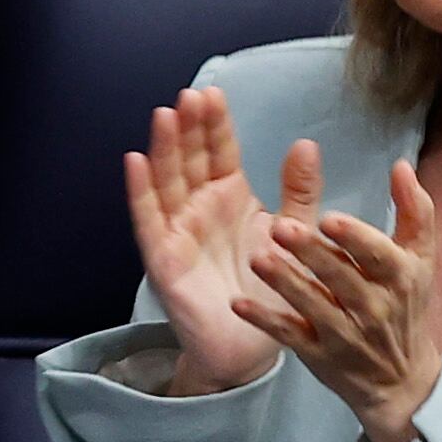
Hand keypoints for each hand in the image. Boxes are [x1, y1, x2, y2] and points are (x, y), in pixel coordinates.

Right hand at [120, 88, 310, 397]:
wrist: (253, 347)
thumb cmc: (273, 287)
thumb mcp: (294, 233)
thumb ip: (300, 192)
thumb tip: (306, 143)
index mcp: (230, 196)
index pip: (219, 151)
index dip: (215, 124)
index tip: (214, 93)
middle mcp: (200, 207)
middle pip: (189, 158)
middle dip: (188, 127)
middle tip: (190, 96)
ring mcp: (178, 230)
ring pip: (166, 181)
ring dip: (162, 148)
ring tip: (165, 115)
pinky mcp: (163, 258)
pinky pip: (148, 220)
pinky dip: (140, 191)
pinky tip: (135, 162)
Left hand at [245, 157, 441, 441]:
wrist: (400, 378)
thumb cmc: (406, 303)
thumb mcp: (420, 258)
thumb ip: (415, 209)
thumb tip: (400, 165)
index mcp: (400, 277)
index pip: (378, 255)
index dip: (355, 238)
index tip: (327, 217)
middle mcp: (374, 308)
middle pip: (341, 278)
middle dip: (311, 254)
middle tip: (280, 227)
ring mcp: (345, 335)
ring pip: (313, 307)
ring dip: (285, 284)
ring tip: (258, 259)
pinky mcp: (319, 356)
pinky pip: (289, 337)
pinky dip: (265, 321)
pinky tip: (238, 303)